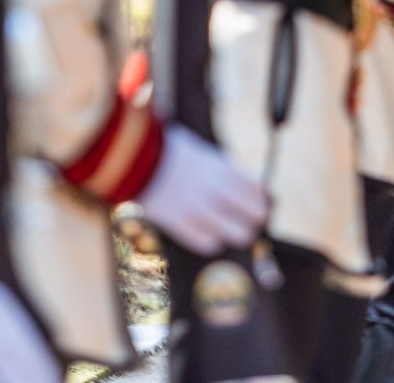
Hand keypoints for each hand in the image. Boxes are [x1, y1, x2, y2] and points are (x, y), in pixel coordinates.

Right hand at [137, 124, 270, 254]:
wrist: (133, 158)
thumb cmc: (167, 150)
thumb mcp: (200, 150)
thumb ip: (220, 166)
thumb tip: (239, 181)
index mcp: (222, 167)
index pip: (257, 189)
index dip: (260, 199)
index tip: (259, 204)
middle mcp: (216, 189)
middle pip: (254, 214)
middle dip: (253, 219)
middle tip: (249, 222)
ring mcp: (199, 209)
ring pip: (237, 233)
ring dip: (238, 234)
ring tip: (233, 233)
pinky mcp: (180, 225)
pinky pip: (208, 244)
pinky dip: (212, 243)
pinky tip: (210, 238)